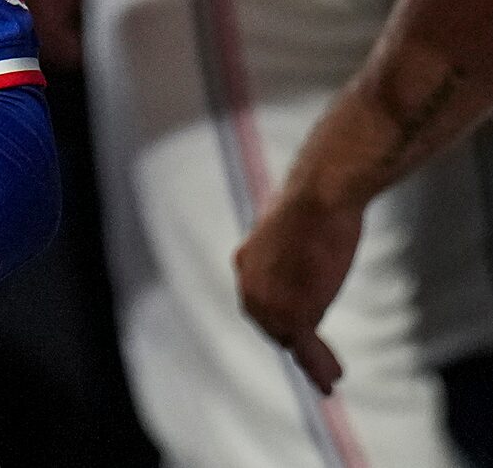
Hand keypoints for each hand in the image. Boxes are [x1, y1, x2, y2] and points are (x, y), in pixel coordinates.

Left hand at [237, 187, 363, 394]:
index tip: (296, 333)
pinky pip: (304, 348)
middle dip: (292, 342)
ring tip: (330, 376)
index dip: (279, 320)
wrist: (319, 197)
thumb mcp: (294, 230)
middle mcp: (250, 283)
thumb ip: (291, 251)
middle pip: (270, 324)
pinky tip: (330, 379)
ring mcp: (270, 300)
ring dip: (310, 360)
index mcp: (247, 261)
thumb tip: (305, 247)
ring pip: (289, 339)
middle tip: (316, 359)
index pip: (261, 301)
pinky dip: (317, 367)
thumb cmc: (315, 204)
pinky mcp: (292, 311)